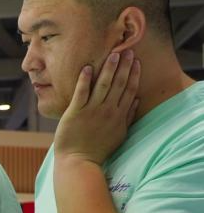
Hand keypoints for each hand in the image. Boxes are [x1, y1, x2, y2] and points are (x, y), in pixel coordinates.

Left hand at [55, 49, 140, 164]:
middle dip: (124, 66)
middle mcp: (108, 111)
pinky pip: (81, 93)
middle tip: (127, 49)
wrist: (79, 162)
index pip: (130, 90)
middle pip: (119, 84)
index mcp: (119, 115)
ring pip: (103, 85)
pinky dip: (85, 80)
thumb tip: (137, 100)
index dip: (134, 74)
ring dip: (109, 68)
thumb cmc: (98, 149)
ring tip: (113, 54)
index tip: (137, 61)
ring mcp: (92, 111)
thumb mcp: (119, 134)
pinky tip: (88, 68)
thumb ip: (128, 116)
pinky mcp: (76, 113)